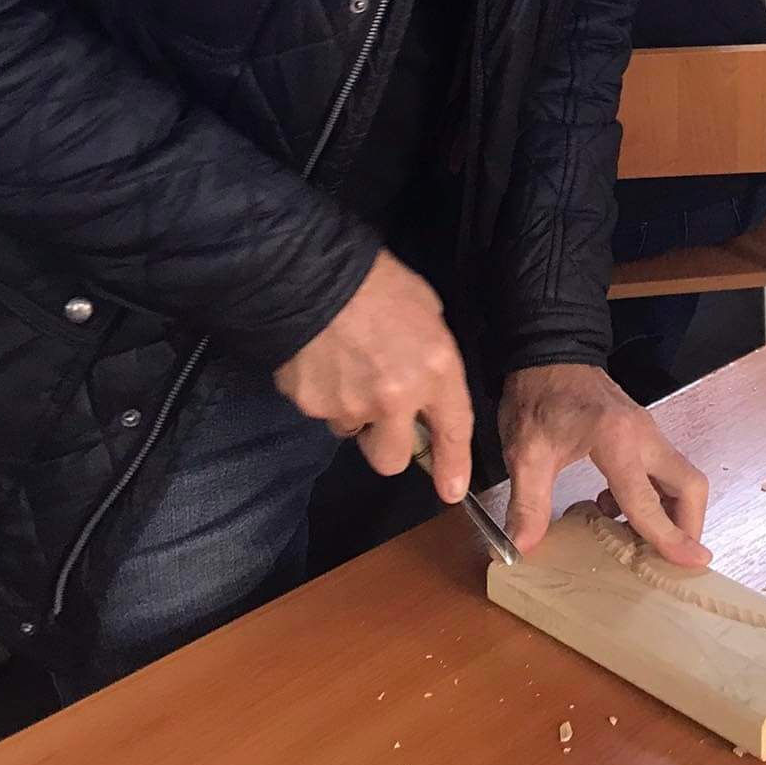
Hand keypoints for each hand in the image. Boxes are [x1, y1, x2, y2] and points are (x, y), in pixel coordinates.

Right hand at [274, 249, 473, 502]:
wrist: (312, 275)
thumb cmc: (377, 282)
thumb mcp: (428, 310)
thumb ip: (433, 356)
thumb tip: (428, 384)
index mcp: (434, 368)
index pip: (453, 429)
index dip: (453, 464)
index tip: (452, 490)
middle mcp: (396, 398)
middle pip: (392, 459)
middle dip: (388, 445)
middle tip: (381, 416)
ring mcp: (351, 407)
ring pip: (353, 433)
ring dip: (354, 413)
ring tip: (346, 366)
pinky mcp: (312, 406)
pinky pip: (323, 412)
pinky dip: (324, 394)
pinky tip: (323, 360)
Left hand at [500, 363, 710, 568]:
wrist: (548, 352)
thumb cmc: (538, 396)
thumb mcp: (525, 452)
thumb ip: (528, 503)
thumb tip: (520, 548)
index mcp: (616, 439)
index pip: (646, 499)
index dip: (668, 536)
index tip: (694, 562)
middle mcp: (643, 433)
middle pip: (689, 485)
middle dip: (688, 525)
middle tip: (668, 556)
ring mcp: (648, 430)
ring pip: (682, 477)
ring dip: (672, 512)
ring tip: (636, 538)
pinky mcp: (644, 430)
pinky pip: (665, 469)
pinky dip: (656, 495)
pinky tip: (616, 507)